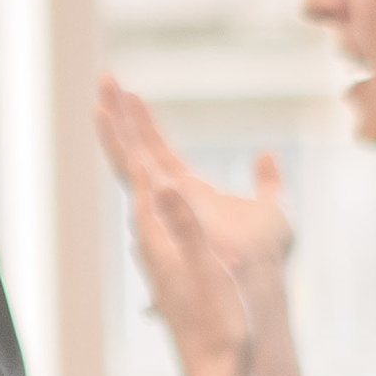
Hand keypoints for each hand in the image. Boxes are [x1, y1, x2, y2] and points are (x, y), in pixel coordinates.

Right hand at [96, 75, 291, 296]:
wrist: (252, 295)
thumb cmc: (262, 263)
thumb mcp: (274, 211)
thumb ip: (268, 182)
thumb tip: (266, 156)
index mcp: (188, 194)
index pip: (158, 151)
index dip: (144, 123)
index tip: (130, 93)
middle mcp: (166, 202)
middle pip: (137, 151)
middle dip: (120, 116)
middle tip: (105, 79)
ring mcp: (159, 213)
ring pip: (130, 163)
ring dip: (116, 131)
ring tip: (100, 99)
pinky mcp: (158, 223)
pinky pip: (138, 184)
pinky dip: (127, 156)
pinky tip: (114, 127)